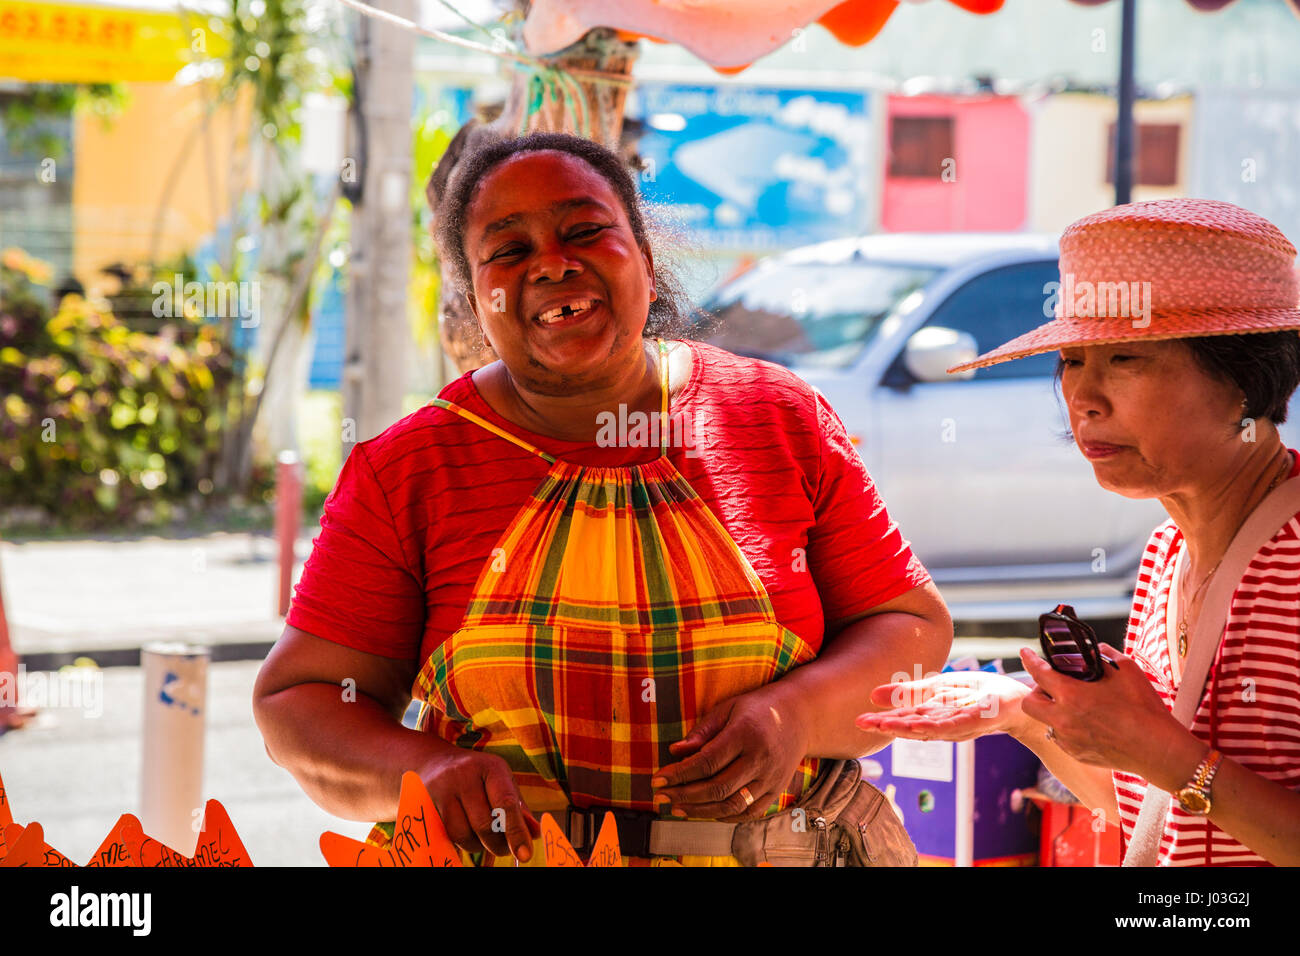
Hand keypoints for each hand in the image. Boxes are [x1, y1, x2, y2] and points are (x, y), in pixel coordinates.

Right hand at [420, 748, 540, 861]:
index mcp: (491, 767)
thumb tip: (534, 834)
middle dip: (497, 844)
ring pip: (462, 834)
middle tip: (502, 848)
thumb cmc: (478, 777)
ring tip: (481, 838)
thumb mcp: (502, 783)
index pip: (506, 804)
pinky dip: (459, 842)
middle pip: (483, 824)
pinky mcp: (425, 803)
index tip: (524, 855)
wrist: (434, 762)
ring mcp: (441, 788)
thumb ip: (519, 809)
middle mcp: (464, 774)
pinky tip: (465, 833)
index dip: (516, 832)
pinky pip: (444, 835)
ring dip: (476, 846)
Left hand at [651, 685, 810, 821]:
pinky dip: (725, 817)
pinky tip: (706, 811)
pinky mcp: (777, 790)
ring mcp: (771, 778)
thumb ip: (702, 731)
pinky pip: (749, 813)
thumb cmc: (756, 709)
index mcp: (745, 734)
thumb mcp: (727, 709)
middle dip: (684, 795)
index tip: (657, 778)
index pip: (707, 762)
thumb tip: (674, 751)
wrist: (799, 716)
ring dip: (701, 811)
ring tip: (677, 809)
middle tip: (661, 796)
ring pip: (732, 805)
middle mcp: (760, 758)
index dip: (679, 774)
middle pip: (718, 787)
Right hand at [855, 670, 1031, 741]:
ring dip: (906, 729)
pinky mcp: (979, 720)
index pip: (901, 719)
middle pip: (911, 726)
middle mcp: (942, 723)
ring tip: (884, 726)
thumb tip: (872, 695)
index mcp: (930, 715)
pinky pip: (955, 725)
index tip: (859, 720)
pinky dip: (936, 727)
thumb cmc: (976, 694)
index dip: (881, 720)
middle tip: (863, 724)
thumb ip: (907, 693)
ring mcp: (960, 724)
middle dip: (887, 726)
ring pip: (929, 729)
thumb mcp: (937, 688)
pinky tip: (919, 725)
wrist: (1016, 700)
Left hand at [1018, 646, 1183, 774]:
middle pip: (1029, 703)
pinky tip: (1085, 724)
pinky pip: (1060, 738)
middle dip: (1036, 691)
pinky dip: (1066, 728)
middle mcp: (1063, 719)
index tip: (1025, 653)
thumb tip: (1093, 651)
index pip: (1038, 673)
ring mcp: (1068, 739)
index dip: (1029, 660)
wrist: (1158, 749)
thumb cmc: (1144, 707)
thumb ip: (1103, 654)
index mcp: (1071, 695)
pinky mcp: (1077, 753)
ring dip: (1051, 711)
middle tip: (1054, 686)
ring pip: (1044, 722)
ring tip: (1072, 706)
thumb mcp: (1126, 669)